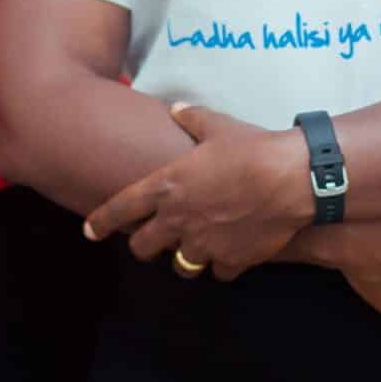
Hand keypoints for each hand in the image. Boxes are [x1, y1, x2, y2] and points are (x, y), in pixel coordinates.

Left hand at [83, 103, 310, 278]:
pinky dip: (221, 264)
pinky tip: (231, 251)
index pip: (120, 209)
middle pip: (143, 247)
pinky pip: (217, 272)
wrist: (290, 178)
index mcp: (166, 186)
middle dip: (145, 244)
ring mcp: (203, 244)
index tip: (90, 232)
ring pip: (179, 266)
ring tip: (195, 246)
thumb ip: (191, 118)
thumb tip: (178, 109)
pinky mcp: (231, 260)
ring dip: (184, 257)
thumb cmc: (251, 147)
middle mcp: (177, 219)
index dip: (101, 222)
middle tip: (156, 238)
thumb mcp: (217, 125)